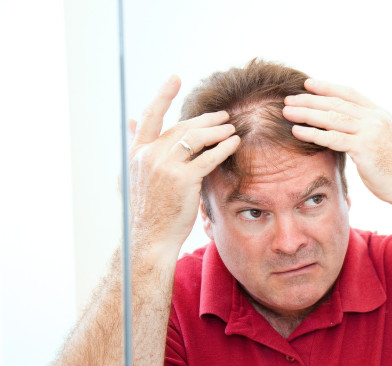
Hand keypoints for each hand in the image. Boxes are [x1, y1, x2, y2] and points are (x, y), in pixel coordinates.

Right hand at [128, 75, 239, 251]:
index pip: (149, 116)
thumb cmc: (148, 209)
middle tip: (223, 115)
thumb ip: (139, 146)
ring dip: (217, 130)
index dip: (163, 95)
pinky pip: (208, 157)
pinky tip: (235, 143)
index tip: (175, 78)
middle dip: (205, 119)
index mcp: (136, 152)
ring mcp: (165, 166)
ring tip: (231, 127)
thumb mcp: (136, 173)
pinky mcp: (183, 179)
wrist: (149, 237)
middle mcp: (148, 155)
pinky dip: (223, 147)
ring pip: (195, 138)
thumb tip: (132, 120)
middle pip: (181, 127)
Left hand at [283, 80, 391, 210]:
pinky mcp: (364, 148)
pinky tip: (297, 131)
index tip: (307, 84)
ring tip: (287, 112)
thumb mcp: (380, 140)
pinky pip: (332, 138)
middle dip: (310, 100)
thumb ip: (363, 129)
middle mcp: (375, 118)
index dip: (327, 87)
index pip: (349, 93)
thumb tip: (341, 125)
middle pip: (336, 103)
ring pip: (332, 118)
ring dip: (306, 113)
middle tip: (289, 98)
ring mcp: (370, 132)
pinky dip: (312, 133)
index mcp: (379, 113)